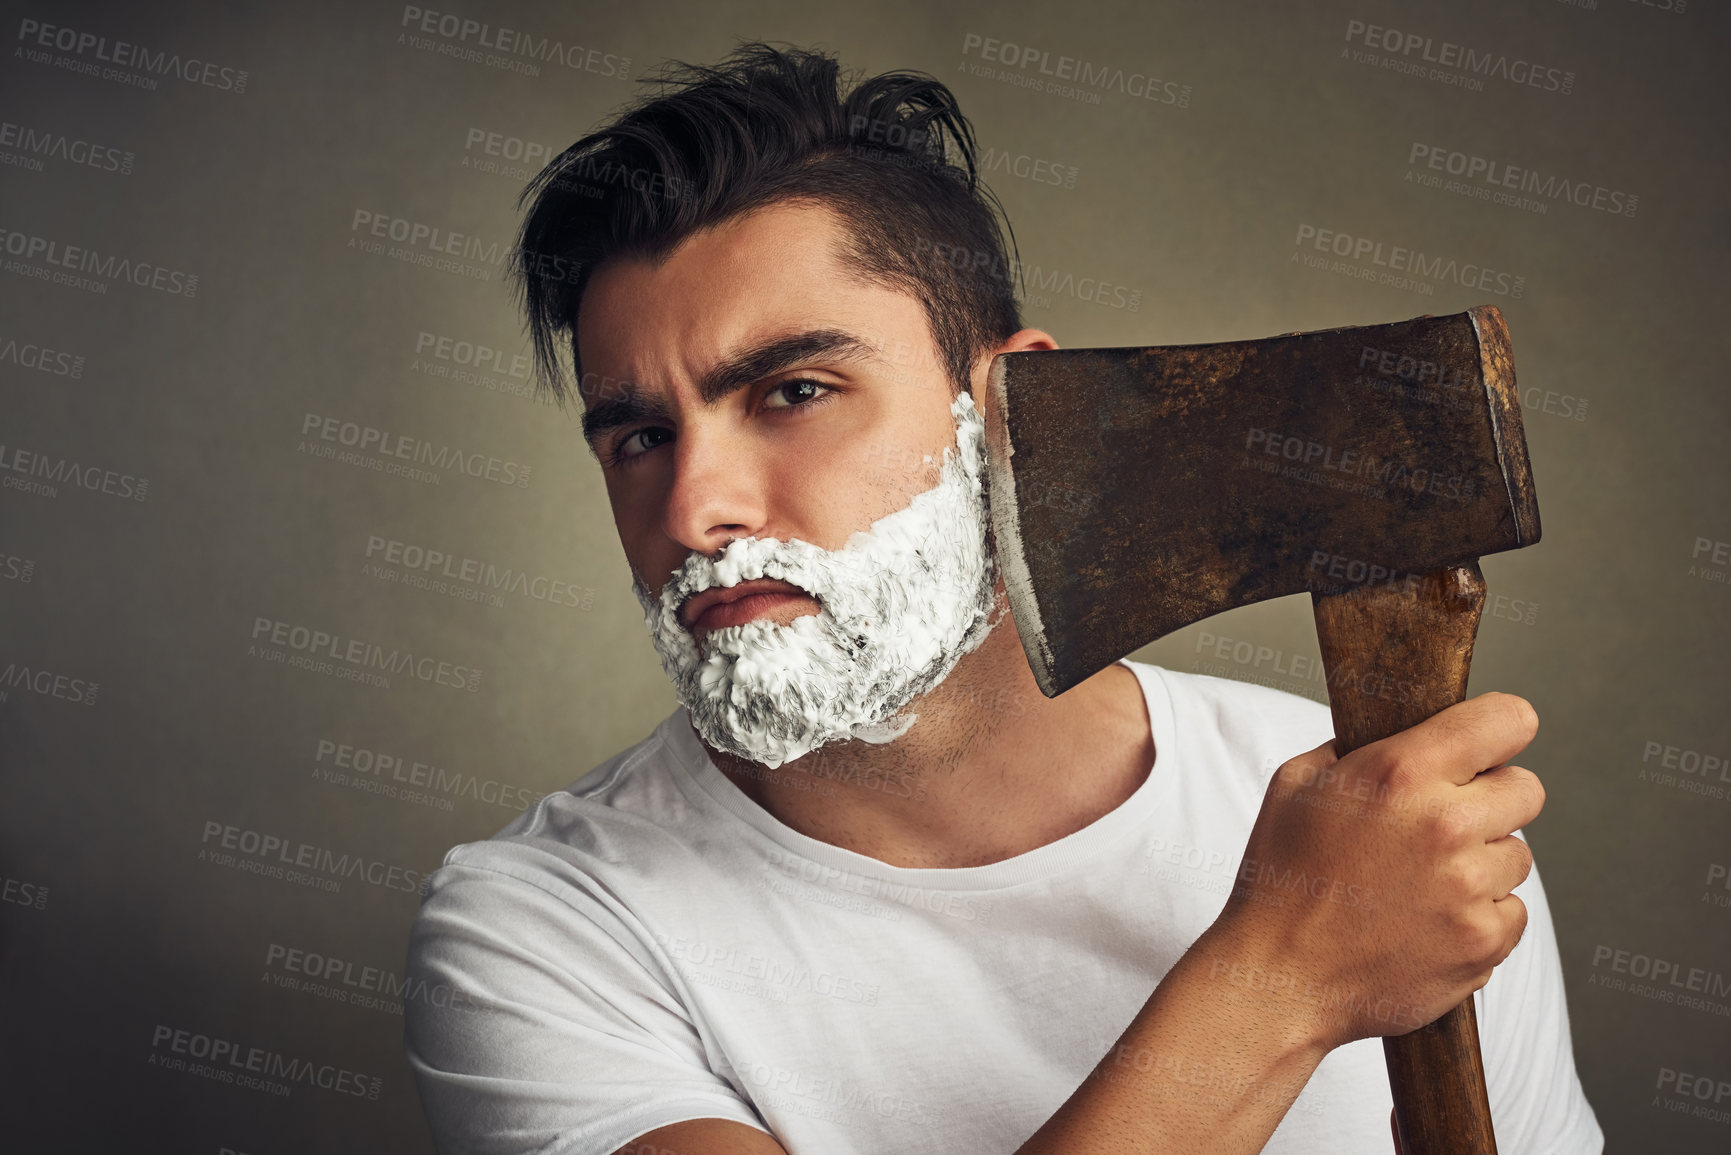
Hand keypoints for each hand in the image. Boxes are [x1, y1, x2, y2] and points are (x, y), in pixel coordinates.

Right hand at [1199, 692, 1544, 1050]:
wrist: (1279, 977)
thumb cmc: (1280, 879)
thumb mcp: (1296, 785)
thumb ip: (1356, 748)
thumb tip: (1397, 735)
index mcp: (1401, 772)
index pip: (1506, 719)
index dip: (1500, 729)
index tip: (1487, 747)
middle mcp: (1446, 824)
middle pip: (1527, 789)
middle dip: (1492, 800)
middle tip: (1445, 824)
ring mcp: (1470, 888)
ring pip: (1518, 856)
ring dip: (1483, 863)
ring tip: (1424, 881)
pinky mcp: (1483, 942)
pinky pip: (1512, 912)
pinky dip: (1480, 917)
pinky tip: (1430, 921)